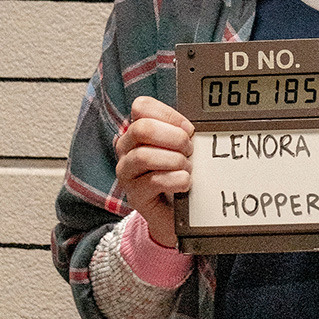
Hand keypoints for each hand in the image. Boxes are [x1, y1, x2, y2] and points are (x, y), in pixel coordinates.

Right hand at [113, 96, 194, 247]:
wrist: (177, 212)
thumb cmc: (179, 172)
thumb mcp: (181, 147)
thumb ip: (182, 132)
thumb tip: (193, 128)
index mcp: (137, 130)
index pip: (142, 107)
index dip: (169, 115)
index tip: (189, 129)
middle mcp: (126, 148)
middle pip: (141, 129)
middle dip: (173, 138)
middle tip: (190, 150)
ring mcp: (126, 172)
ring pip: (143, 156)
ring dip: (174, 161)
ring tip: (187, 168)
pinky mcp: (134, 195)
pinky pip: (153, 181)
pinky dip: (176, 180)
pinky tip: (185, 182)